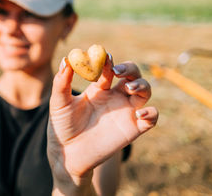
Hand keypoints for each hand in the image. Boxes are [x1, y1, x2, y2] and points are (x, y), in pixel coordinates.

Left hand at [47, 55, 157, 192]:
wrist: (67, 153)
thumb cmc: (62, 125)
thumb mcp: (59, 102)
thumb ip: (62, 82)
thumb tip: (67, 59)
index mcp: (99, 88)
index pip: (110, 68)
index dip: (108, 61)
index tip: (104, 58)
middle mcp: (115, 96)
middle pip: (132, 74)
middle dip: (129, 69)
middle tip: (118, 71)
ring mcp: (125, 111)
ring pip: (144, 91)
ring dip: (142, 85)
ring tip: (129, 87)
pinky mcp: (133, 129)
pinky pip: (152, 118)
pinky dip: (151, 113)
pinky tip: (139, 113)